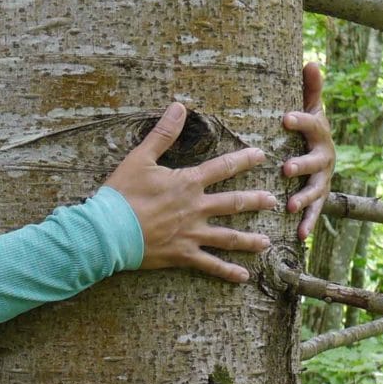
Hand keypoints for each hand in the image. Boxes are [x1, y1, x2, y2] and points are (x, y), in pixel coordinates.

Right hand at [104, 104, 279, 284]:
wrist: (108, 230)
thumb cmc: (121, 194)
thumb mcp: (140, 158)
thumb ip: (163, 133)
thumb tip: (178, 106)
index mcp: (188, 183)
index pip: (223, 167)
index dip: (243, 160)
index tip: (261, 156)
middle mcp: (196, 208)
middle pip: (233, 204)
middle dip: (256, 201)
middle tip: (274, 200)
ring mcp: (192, 234)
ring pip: (228, 237)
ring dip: (250, 240)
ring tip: (268, 242)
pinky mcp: (183, 254)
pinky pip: (210, 264)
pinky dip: (227, 272)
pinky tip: (243, 277)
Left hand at [282, 61, 334, 238]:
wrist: (323, 153)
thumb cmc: (310, 128)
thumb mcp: (312, 108)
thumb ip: (310, 89)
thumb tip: (311, 61)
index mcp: (320, 134)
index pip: (311, 124)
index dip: (300, 120)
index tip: (284, 118)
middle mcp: (324, 158)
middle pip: (315, 161)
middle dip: (302, 165)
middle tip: (286, 168)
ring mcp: (322, 179)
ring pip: (316, 190)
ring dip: (305, 199)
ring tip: (292, 206)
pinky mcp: (318, 198)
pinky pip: (314, 212)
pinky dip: (308, 224)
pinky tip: (300, 236)